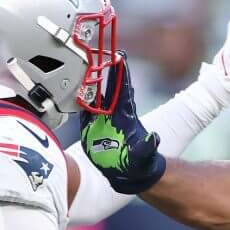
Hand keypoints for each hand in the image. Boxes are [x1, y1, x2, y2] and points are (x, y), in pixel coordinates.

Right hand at [80, 53, 165, 193]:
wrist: (128, 176)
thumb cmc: (139, 165)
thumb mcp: (145, 157)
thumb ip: (148, 147)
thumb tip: (155, 138)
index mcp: (126, 117)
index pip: (124, 91)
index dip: (122, 75)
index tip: (120, 58)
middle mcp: (113, 116)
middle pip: (108, 89)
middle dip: (106, 72)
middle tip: (103, 53)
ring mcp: (101, 123)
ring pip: (94, 99)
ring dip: (90, 85)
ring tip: (85, 67)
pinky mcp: (90, 132)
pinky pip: (83, 115)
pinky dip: (78, 104)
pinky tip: (73, 93)